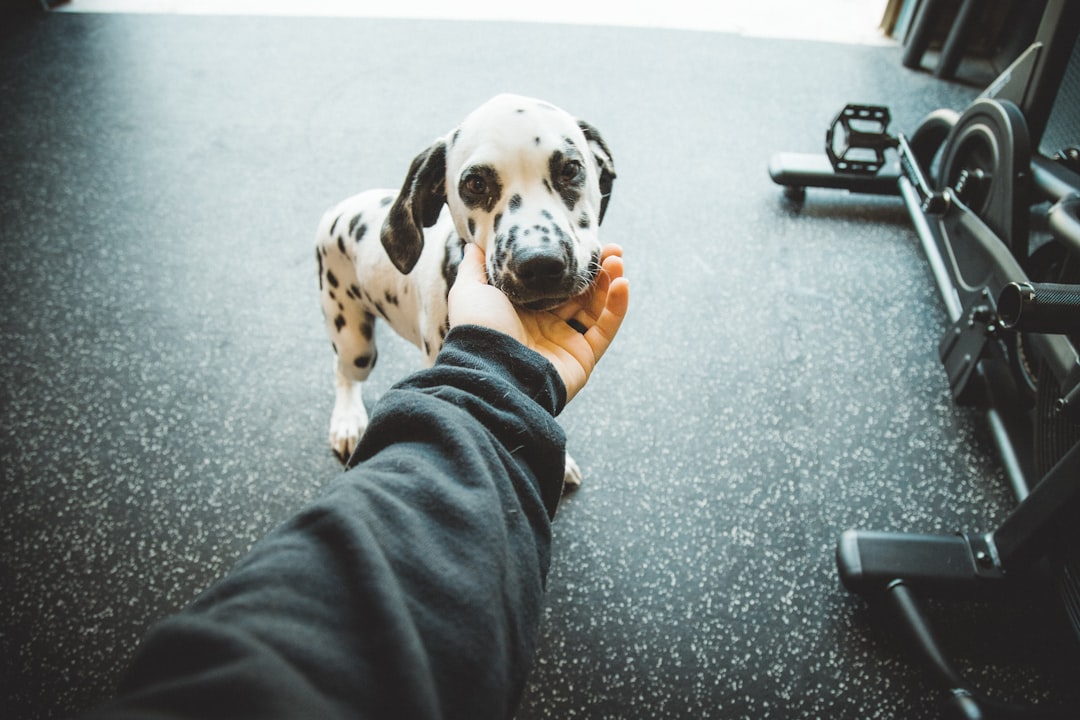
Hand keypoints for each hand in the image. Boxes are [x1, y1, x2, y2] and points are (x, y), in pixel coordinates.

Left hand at [448, 243, 628, 401]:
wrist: (492, 369)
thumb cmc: (479, 329)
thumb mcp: (470, 290)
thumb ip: (476, 267)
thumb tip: (474, 244)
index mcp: (521, 310)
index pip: (551, 282)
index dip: (568, 263)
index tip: (581, 241)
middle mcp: (544, 326)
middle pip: (578, 293)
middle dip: (595, 269)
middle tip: (610, 248)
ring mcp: (565, 342)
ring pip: (595, 308)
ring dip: (609, 282)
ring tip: (616, 259)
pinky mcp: (582, 357)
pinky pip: (605, 330)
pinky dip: (617, 307)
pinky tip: (623, 283)